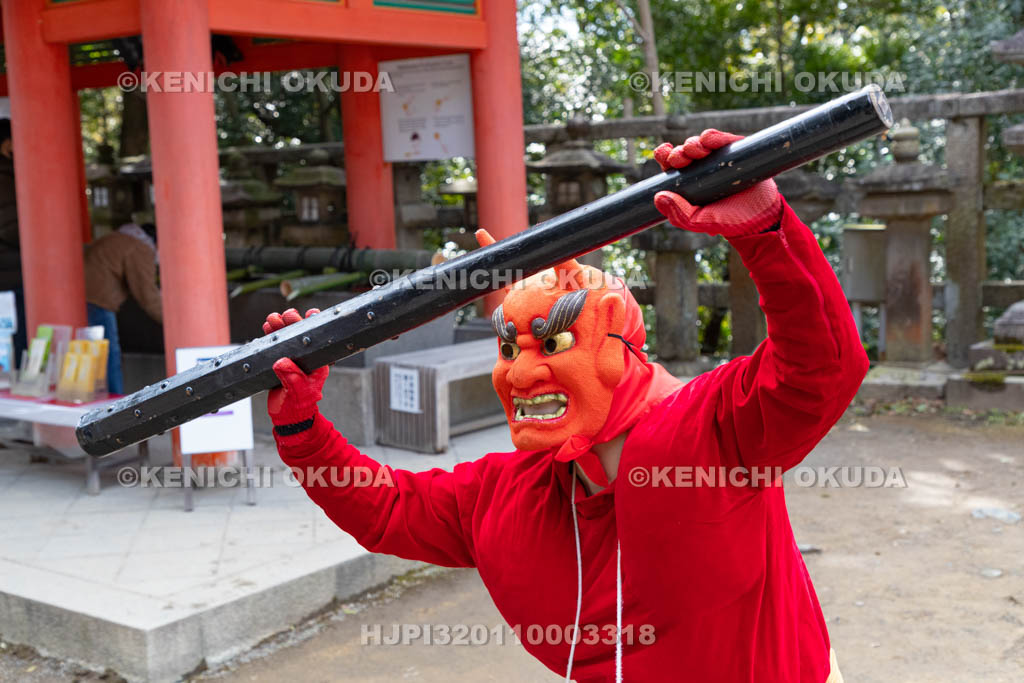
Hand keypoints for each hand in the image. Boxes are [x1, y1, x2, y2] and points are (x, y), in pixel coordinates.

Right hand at [263, 308, 327, 426]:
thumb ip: (291, 378)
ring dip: (280, 326)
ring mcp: (292, 359)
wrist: (287, 418)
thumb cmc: (298, 407)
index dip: (315, 324)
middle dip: (293, 321)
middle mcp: (306, 358)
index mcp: (317, 362)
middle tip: (285, 316)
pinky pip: (275, 345)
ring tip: (272, 320)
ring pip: (287, 337)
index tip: (309, 314)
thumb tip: (281, 362)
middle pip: (301, 333)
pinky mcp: (280, 362)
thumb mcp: (297, 393)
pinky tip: (267, 328)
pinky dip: (271, 335)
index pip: (318, 338)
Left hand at [653, 129, 781, 237]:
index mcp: (688, 182)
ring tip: (696, 151)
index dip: (665, 157)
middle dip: (677, 152)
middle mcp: (701, 168)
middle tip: (680, 158)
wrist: (759, 218)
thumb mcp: (698, 221)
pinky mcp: (736, 151)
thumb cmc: (727, 220)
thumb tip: (659, 196)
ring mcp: (718, 158)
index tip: (663, 155)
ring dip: (692, 143)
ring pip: (699, 143)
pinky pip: (722, 139)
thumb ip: (678, 213)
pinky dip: (713, 136)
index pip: (671, 166)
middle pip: (683, 152)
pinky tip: (708, 140)